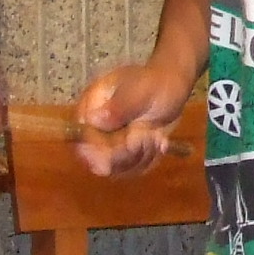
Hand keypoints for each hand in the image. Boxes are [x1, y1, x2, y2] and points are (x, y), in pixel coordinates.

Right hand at [73, 61, 191, 175]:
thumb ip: (119, 106)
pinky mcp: (123, 155)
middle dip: (128, 152)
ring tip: (158, 136)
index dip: (98, 150)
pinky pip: (131, 170)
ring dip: (142, 156)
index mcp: (90, 107)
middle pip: (97, 159)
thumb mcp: (141, 91)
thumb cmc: (155, 84)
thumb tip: (94, 120)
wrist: (171, 89)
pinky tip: (160, 142)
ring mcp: (108, 144)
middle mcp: (94, 128)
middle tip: (150, 136)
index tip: (127, 144)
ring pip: (117, 168)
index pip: (82, 138)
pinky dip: (149, 160)